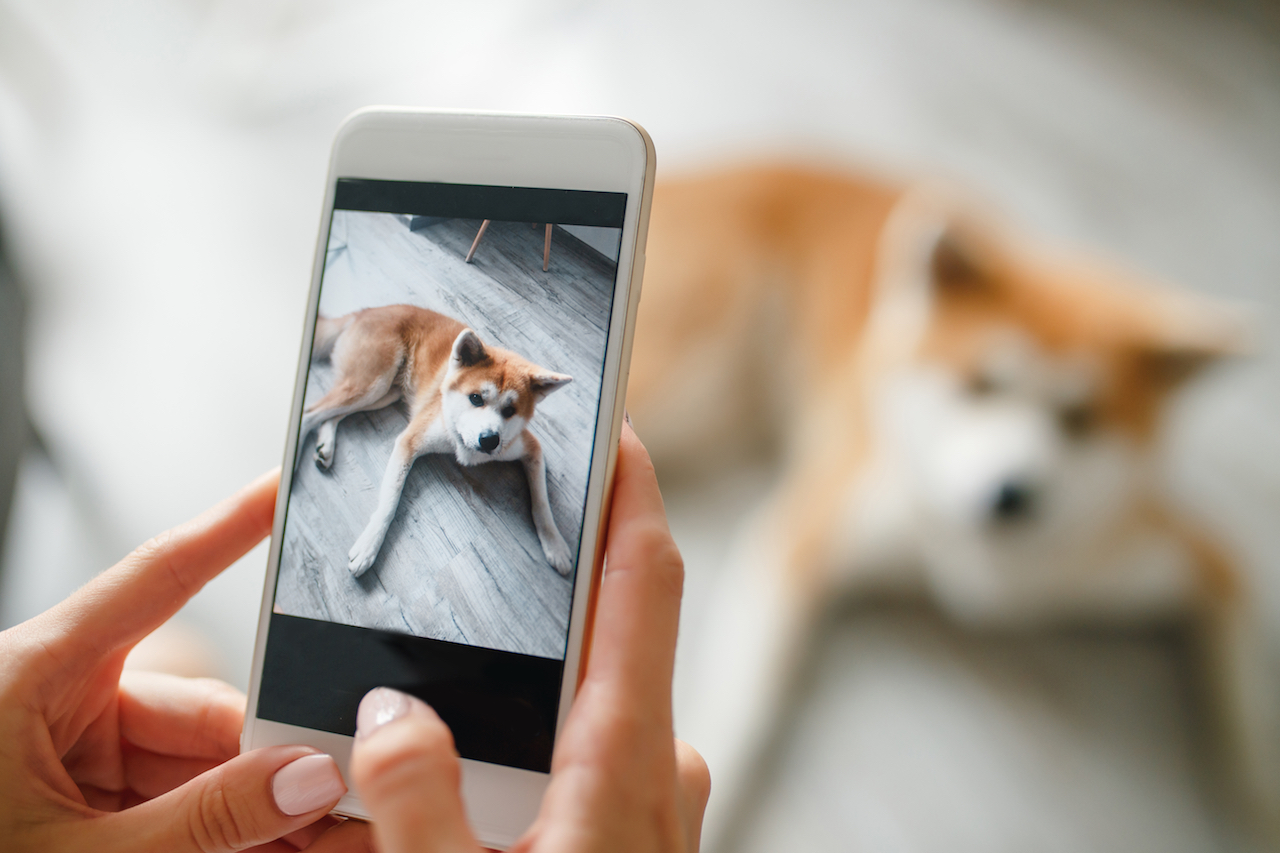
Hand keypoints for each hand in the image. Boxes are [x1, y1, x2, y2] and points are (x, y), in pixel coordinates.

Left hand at [0, 470, 371, 851]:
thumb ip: (201, 821)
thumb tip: (305, 780)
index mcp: (31, 675)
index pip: (157, 577)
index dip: (230, 526)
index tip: (287, 487)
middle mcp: (61, 702)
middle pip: (205, 707)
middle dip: (280, 754)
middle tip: (349, 789)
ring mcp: (77, 755)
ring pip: (203, 765)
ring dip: (266, 806)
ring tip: (330, 839)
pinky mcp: (89, 801)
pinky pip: (183, 803)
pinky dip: (233, 830)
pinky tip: (286, 846)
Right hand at [349, 422, 710, 851]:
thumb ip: (416, 800)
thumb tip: (389, 711)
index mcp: (626, 761)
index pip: (643, 582)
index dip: (631, 491)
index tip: (614, 428)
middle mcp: (656, 765)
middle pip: (608, 630)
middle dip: (547, 585)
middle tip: (481, 552)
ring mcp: (652, 797)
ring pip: (589, 699)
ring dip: (527, 678)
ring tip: (437, 693)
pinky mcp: (635, 828)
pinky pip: (587, 751)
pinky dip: (533, 736)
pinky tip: (469, 776)